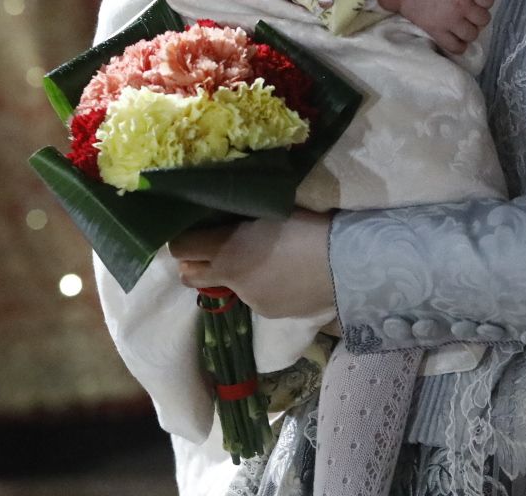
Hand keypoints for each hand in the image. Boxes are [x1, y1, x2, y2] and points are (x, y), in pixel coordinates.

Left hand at [168, 209, 339, 321]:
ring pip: (228, 286)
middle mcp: (229, 278)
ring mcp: (248, 299)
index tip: (190, 231)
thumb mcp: (270, 213)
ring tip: (267, 261)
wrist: (345, 264)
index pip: (180, 247)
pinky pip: (256, 297)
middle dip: (194, 264)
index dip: (180, 240)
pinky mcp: (269, 313)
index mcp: (227, 248)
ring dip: (236, 275)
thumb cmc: (309, 226)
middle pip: (189, 275)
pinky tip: (286, 277)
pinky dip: (263, 288)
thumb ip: (240, 221)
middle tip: (214, 249)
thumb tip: (224, 221)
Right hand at [375, 0, 499, 54]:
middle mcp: (461, 5)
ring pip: (472, 35)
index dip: (484, 1)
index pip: (489, 1)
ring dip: (469, 32)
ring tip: (462, 26)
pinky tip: (456, 39)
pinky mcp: (437, 32)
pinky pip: (455, 47)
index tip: (475, 0)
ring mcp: (449, 20)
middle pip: (484, 20)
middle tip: (468, 14)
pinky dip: (459, 46)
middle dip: (478, 17)